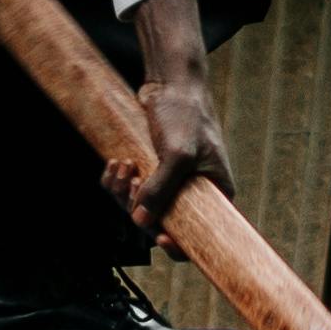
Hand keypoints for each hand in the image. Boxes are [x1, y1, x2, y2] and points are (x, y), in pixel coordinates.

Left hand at [122, 0, 235, 243]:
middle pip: (161, 222)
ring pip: (139, 206)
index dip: (179, 245)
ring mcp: (168, 182)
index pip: (200, 235)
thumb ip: (162, 189)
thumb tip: (142, 221)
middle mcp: (192, 191)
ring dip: (123, 192)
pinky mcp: (148, 170)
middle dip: (141, 208)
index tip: (161, 237)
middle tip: (135, 185)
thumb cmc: (186, 115)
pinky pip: (126, 189)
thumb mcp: (178, 154)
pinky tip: (117, 163)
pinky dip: (116, 180)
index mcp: (214, 193)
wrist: (170, 84)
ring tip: (124, 166)